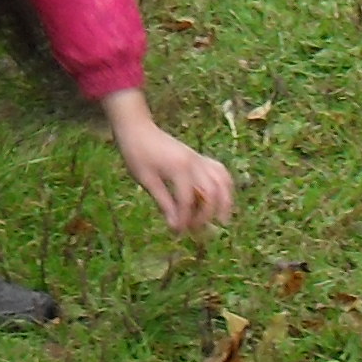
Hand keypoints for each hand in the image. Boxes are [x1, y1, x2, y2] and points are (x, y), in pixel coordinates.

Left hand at [104, 90, 234, 233]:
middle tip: (195, 230)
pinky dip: (224, 186)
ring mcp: (198, 159)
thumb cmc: (137, 154)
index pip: (187, 201)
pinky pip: (219, 171)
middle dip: (206, 215)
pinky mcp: (198, 157)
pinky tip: (220, 199)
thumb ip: (164, 202)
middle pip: (210, 192)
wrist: (138, 128)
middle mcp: (193, 162)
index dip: (184, 219)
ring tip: (222, 219)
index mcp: (178, 168)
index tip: (177, 232)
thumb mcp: (146, 180)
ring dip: (224, 201)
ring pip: (222, 180)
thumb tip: (175, 225)